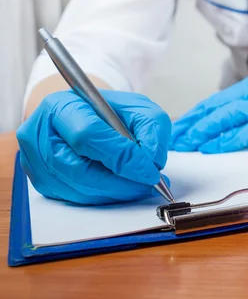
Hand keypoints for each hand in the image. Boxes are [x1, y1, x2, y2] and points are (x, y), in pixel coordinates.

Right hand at [16, 90, 170, 204]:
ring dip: (115, 192)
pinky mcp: (43, 183)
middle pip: (79, 169)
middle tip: (149, 185)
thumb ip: (151, 126)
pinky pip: (76, 198)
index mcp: (60, 106)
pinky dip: (104, 196)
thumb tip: (153, 160)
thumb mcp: (136, 106)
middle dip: (121, 182)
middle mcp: (40, 135)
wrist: (82, 116)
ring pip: (78, 188)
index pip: (87, 135)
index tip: (151, 171)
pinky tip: (122, 189)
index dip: (121, 157)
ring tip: (141, 186)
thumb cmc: (107, 110)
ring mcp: (36, 162)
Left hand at [170, 76, 247, 152]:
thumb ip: (245, 111)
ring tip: (186, 143)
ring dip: (203, 132)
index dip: (192, 116)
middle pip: (214, 109)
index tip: (176, 128)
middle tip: (173, 139)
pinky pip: (246, 132)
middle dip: (191, 125)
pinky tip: (212, 147)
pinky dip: (227, 140)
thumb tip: (217, 128)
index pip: (213, 102)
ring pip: (226, 118)